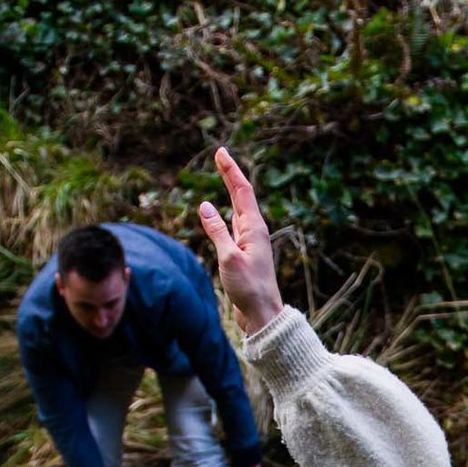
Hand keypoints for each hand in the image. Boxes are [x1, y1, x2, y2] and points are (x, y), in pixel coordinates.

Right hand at [198, 147, 283, 336]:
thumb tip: (204, 206)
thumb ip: (217, 231)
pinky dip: (227, 212)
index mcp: (254, 229)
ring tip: (224, 174)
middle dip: (230, 174)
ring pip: (239, 209)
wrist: (262, 314)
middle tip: (220, 154)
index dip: (231, 170)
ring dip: (231, 190)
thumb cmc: (248, 288)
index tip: (221, 152)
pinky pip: (235, 225)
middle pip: (241, 196)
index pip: (241, 191)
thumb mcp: (228, 258)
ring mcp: (251, 242)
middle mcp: (255, 231)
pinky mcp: (245, 253)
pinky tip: (224, 211)